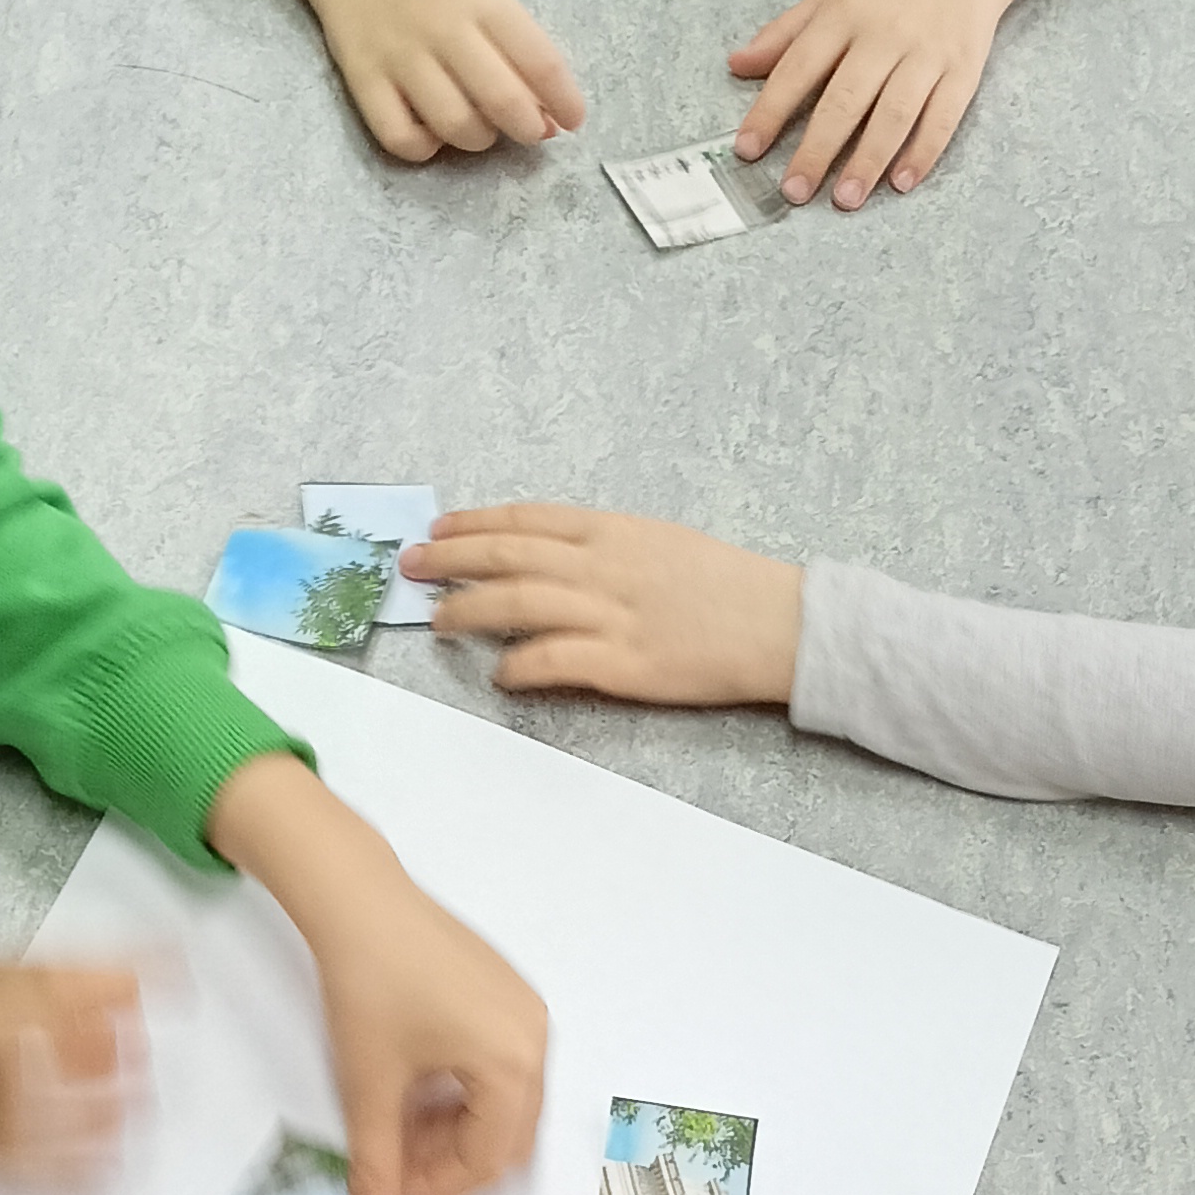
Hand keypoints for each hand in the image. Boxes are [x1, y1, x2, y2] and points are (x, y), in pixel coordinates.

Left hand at [207, 755, 546, 1194]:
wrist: (359, 899)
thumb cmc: (368, 987)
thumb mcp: (368, 1085)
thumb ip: (374, 1167)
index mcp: (515, 1064)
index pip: (491, 1158)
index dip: (441, 1189)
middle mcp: (536, 1039)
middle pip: (508, 1135)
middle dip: (453, 1163)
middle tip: (397, 1170)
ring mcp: (527, 1012)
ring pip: (504, 1103)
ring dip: (456, 1130)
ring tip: (398, 1129)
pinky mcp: (509, 994)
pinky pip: (501, 1065)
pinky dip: (463, 1093)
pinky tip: (415, 1088)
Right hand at [234, 0, 583, 162]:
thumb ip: (519, 50)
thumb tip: (552, 118)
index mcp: (485, 2)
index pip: (541, 61)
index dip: (565, 101)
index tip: (571, 120)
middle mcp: (444, 27)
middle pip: (502, 101)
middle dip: (528, 128)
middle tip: (529, 130)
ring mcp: (401, 55)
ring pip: (455, 125)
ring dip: (479, 139)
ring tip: (479, 127)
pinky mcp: (363, 79)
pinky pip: (400, 138)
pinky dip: (424, 147)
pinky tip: (431, 133)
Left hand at [405, 504, 801, 706]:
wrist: (781, 624)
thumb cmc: (726, 584)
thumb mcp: (662, 542)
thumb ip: (604, 547)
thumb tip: (550, 553)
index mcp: (613, 531)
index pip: (527, 519)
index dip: (475, 523)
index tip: (439, 527)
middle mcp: (604, 567)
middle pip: (508, 555)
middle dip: (451, 559)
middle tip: (412, 566)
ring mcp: (611, 615)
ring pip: (518, 604)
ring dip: (469, 611)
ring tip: (439, 620)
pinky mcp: (624, 665)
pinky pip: (553, 661)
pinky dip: (517, 666)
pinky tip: (499, 675)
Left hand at [728, 0, 1104, 203]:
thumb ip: (785, 33)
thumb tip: (736, 65)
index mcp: (844, 13)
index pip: (798, 68)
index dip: (770, 110)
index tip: (748, 149)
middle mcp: (884, 34)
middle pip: (846, 99)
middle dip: (818, 149)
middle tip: (795, 191)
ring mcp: (927, 54)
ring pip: (895, 114)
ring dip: (869, 160)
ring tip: (846, 199)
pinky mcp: (963, 69)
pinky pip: (942, 117)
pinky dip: (923, 151)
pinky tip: (901, 182)